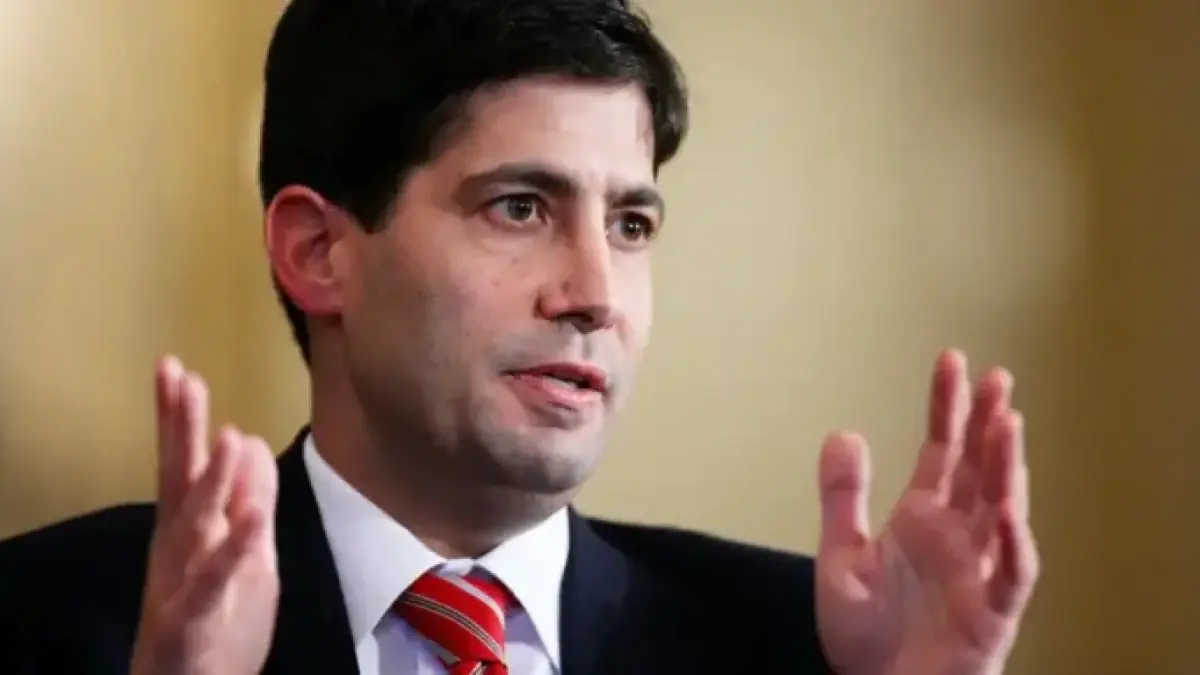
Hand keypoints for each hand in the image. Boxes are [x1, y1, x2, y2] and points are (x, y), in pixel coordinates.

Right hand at [130, 356, 280, 674]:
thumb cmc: (217, 624)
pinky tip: (253, 519)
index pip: (184, 464)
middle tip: (178, 376)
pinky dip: (234, 551)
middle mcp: (178, 550)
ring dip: (214, 481)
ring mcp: (181, 584)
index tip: (177, 368)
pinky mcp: (193, 622)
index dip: (180, 419)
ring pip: (195, 527)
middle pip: (178, 480)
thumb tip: (250, 440)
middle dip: (179, 429)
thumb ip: (247, 500)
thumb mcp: (246, 555)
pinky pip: (213, 583)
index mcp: (189, 531)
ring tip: (232, 436)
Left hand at [815, 350, 1039, 674]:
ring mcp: (979, 569)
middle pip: (979, 468)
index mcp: (921, 518)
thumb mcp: (840, 558)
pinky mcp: (993, 610)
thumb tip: (841, 432)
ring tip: (1006, 422)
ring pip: (1001, 508)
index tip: (952, 360)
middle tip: (999, 378)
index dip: (947, 406)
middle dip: (988, 423)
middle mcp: (956, 535)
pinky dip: (1013, 541)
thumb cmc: (867, 635)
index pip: (940, 450)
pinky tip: (1007, 507)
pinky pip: (1011, 572)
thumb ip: (843, 498)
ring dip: (1006, 466)